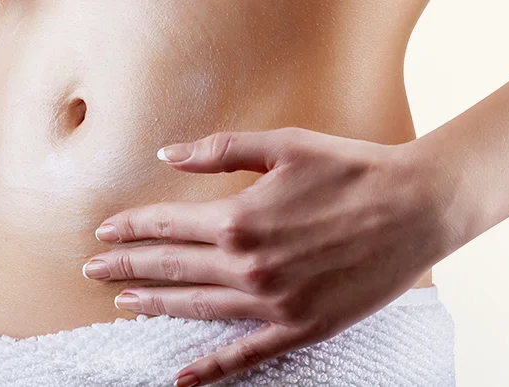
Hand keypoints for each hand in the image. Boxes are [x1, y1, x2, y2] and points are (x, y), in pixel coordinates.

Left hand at [83, 128, 459, 385]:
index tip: (104, 232)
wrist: (416, 207)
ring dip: (155, 305)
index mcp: (238, 219)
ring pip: (196, 307)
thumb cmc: (349, 169)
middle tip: (93, 270)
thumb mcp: (281, 146)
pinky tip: (182, 377)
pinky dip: (212, 368)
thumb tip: (164, 155)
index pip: (166, 225)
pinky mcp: (300, 327)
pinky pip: (246, 354)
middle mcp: (247, 266)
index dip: (131, 228)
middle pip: (170, 268)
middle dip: (127, 267)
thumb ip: (217, 151)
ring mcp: (272, 302)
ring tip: (123, 304)